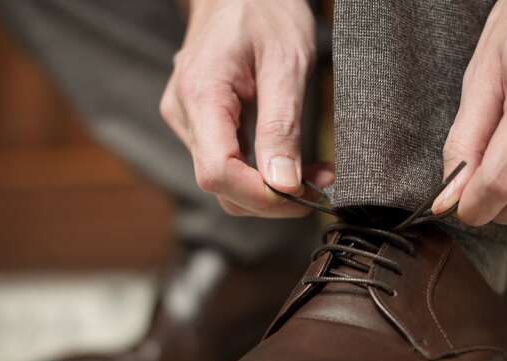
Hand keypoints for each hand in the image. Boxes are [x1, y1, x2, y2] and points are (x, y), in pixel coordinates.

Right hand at [160, 0, 328, 217]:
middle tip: (322, 184)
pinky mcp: (199, 124)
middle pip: (221, 186)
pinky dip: (262, 172)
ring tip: (316, 173)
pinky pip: (228, 163)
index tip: (304, 196)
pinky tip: (294, 163)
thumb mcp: (287, 62)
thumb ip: (282, 127)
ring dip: (272, 188)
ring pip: (226, 181)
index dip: (261, 197)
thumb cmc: (265, 9)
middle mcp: (184, 114)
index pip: (217, 174)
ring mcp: (187, 120)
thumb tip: (282, 185)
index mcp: (201, 95)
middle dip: (273, 197)